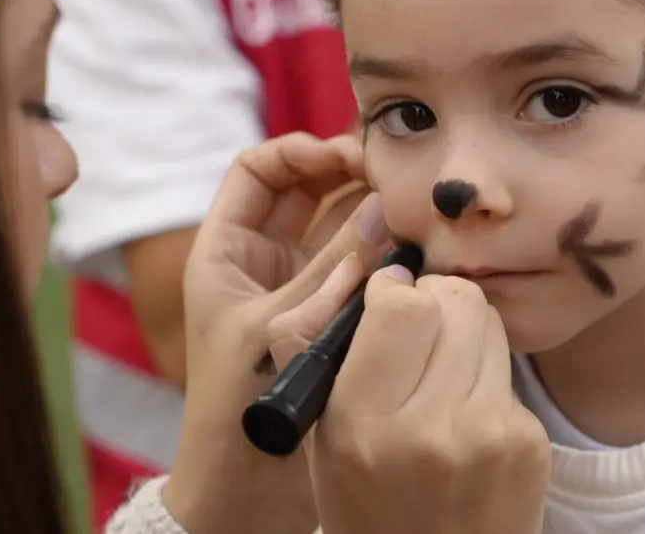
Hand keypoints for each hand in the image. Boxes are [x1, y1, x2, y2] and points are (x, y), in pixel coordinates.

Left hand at [163, 132, 391, 533]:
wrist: (245, 495)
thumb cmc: (236, 411)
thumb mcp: (281, 326)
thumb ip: (334, 267)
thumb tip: (384, 211)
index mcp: (226, 251)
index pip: (259, 169)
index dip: (300, 150)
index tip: (347, 156)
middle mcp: (265, 260)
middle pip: (310, 189)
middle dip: (350, 173)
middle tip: (396, 175)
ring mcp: (301, 287)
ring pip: (342, 225)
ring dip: (375, 211)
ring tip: (414, 207)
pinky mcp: (333, 317)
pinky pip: (363, 266)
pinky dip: (388, 251)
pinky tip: (418, 247)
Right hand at [268, 271, 550, 533]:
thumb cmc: (368, 503)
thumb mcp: (322, 436)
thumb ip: (326, 347)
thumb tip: (368, 269)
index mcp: (359, 424)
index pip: (402, 305)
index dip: (396, 291)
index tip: (389, 303)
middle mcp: (427, 430)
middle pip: (457, 300)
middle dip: (436, 300)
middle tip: (423, 329)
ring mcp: (487, 437)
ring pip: (489, 325)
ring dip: (465, 335)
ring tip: (444, 377)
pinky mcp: (529, 445)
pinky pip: (510, 372)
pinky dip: (488, 381)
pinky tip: (470, 420)